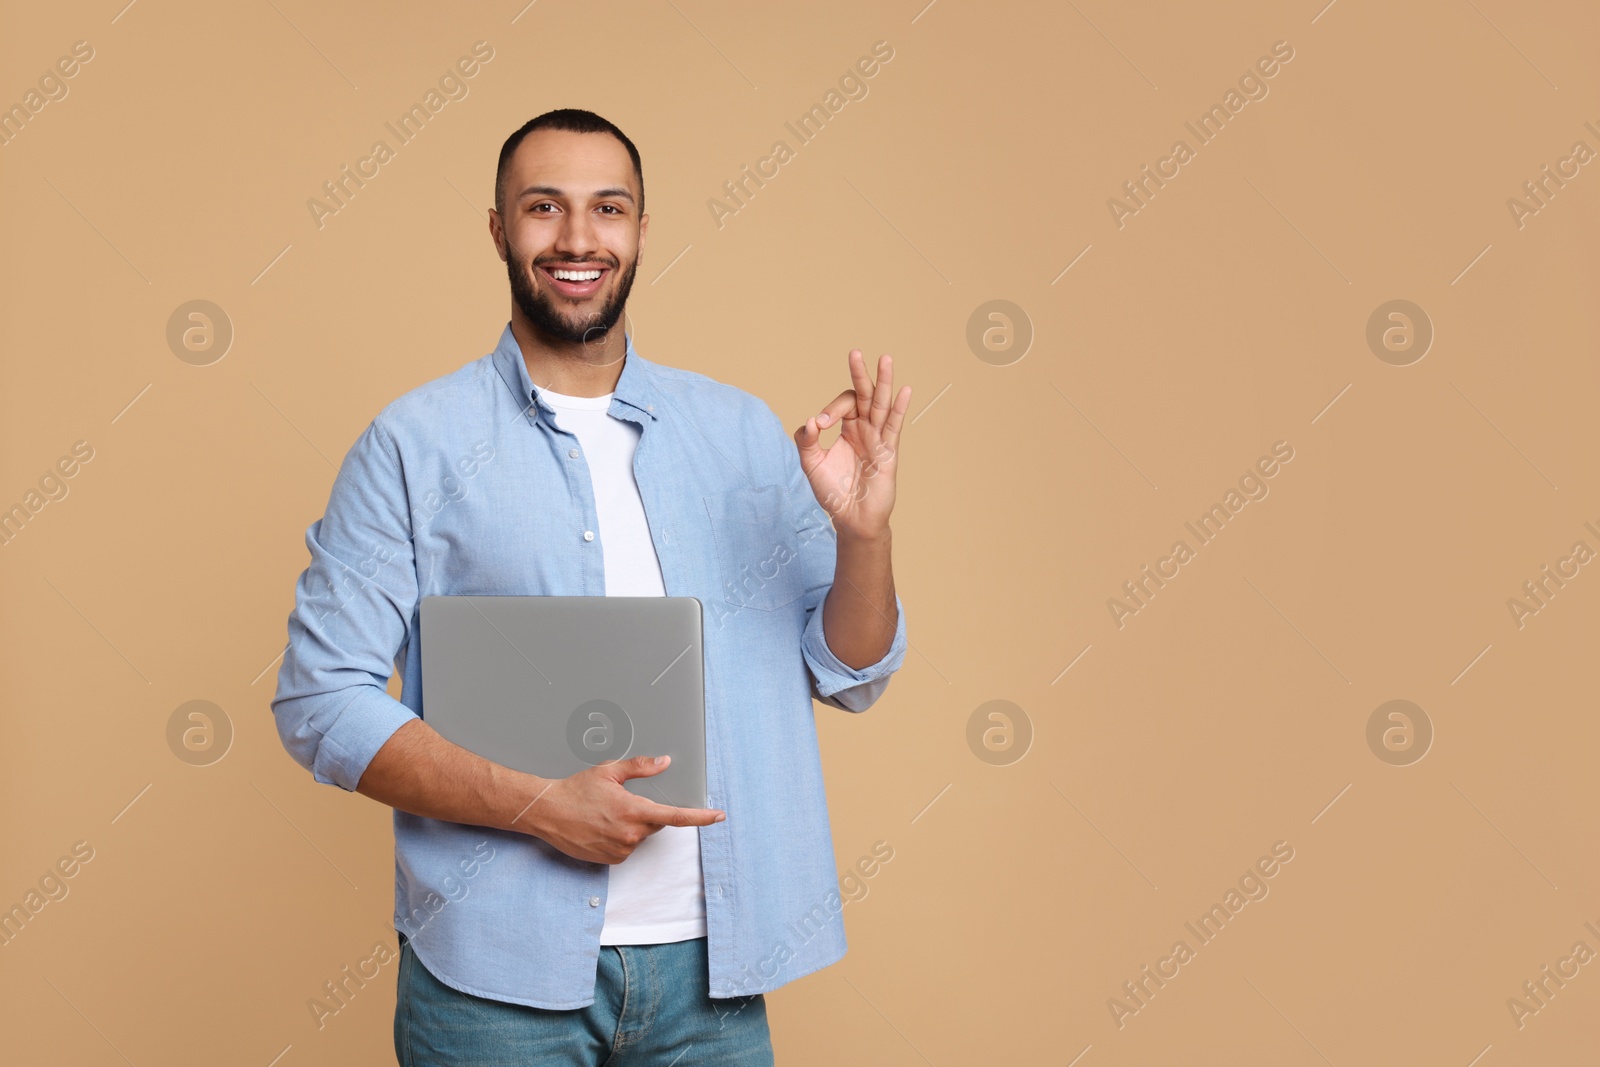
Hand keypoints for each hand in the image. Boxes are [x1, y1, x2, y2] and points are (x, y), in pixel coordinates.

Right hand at [521, 755, 724, 864]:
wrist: (547, 812)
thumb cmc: (575, 791)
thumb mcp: (610, 771)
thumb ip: (641, 767)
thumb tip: (664, 762)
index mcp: (634, 810)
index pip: (676, 816)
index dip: (701, 817)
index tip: (718, 816)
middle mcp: (630, 833)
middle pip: (655, 824)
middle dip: (645, 812)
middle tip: (620, 802)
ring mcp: (621, 849)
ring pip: (640, 836)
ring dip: (631, 826)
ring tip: (604, 814)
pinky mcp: (611, 860)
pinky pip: (626, 848)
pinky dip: (620, 838)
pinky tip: (601, 827)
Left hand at [794, 350, 910, 539]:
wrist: (852, 520)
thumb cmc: (833, 493)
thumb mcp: (812, 465)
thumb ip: (807, 442)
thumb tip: (810, 421)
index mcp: (847, 429)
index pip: (843, 406)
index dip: (831, 410)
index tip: (820, 424)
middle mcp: (864, 429)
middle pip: (864, 395)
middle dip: (860, 374)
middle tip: (855, 352)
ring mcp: (878, 439)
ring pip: (881, 405)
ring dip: (883, 382)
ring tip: (886, 358)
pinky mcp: (888, 453)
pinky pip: (893, 427)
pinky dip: (898, 408)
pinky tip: (904, 390)